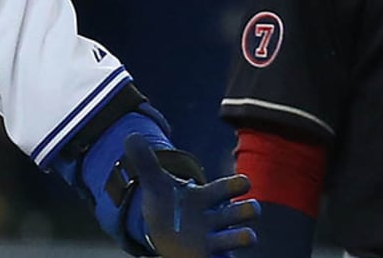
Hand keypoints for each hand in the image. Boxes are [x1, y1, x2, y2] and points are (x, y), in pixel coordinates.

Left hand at [125, 134, 259, 256]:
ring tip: (247, 235)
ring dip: (244, 236)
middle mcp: (216, 217)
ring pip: (240, 238)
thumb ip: (145, 160)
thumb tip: (131, 135)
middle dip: (248, 209)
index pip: (232, 186)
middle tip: (250, 208)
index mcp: (207, 196)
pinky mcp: (206, 255)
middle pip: (244, 211)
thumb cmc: (166, 204)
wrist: (161, 232)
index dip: (239, 183)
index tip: (243, 183)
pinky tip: (216, 255)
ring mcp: (214, 239)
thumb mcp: (154, 183)